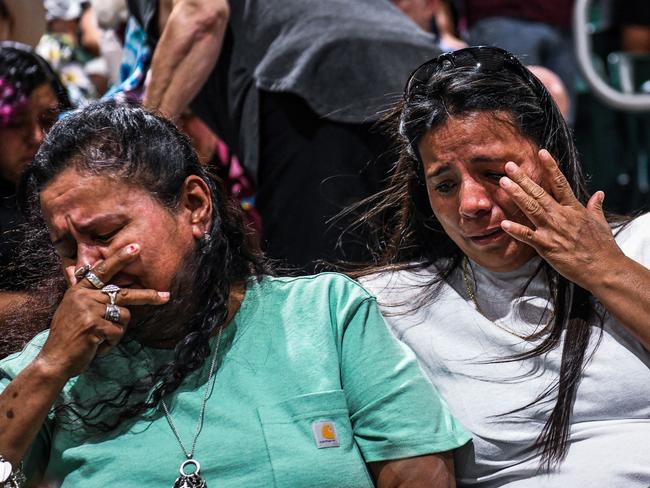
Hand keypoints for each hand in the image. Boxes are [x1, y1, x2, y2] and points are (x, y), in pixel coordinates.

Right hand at [36, 243, 169, 380]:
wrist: (55, 359)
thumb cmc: (67, 335)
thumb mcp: (71, 308)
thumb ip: (84, 292)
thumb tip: (81, 270)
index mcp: (80, 290)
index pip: (103, 270)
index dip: (120, 258)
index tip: (136, 247)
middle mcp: (85, 297)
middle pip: (125, 294)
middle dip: (148, 296)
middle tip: (166, 296)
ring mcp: (90, 310)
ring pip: (124, 315)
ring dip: (117, 330)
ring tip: (100, 337)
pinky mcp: (95, 326)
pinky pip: (118, 331)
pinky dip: (112, 342)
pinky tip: (96, 346)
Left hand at [498, 149, 622, 289]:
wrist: (604, 268)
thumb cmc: (602, 246)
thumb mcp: (600, 222)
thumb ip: (595, 206)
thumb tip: (599, 193)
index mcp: (573, 208)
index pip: (560, 183)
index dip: (550, 167)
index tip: (541, 152)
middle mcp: (561, 216)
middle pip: (539, 193)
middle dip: (523, 179)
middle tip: (509, 166)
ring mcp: (553, 231)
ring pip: (531, 209)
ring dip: (516, 195)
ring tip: (504, 183)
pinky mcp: (547, 247)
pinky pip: (528, 237)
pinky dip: (516, 230)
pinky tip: (503, 223)